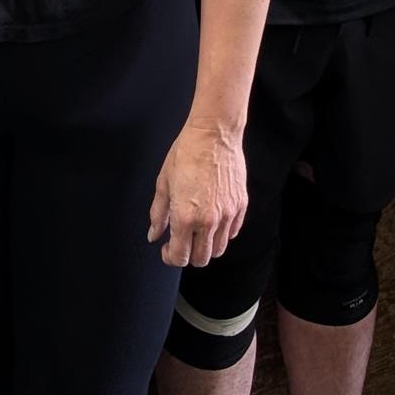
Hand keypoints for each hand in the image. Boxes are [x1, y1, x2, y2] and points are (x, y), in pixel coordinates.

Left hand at [148, 119, 248, 266]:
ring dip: (206, 247)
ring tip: (197, 233)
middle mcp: (208, 221)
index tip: (166, 249)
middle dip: (188, 256)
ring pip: (218, 250)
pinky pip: (232, 233)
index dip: (170, 258)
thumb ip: (158, 214)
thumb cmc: (186, 154)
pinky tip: (212, 221)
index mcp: (185, 217)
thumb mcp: (163, 183)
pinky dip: (222, 234)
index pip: (180, 257)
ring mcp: (227, 215)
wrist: (214, 134)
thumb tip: (154, 235)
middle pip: (201, 259)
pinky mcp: (240, 206)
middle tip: (181, 242)